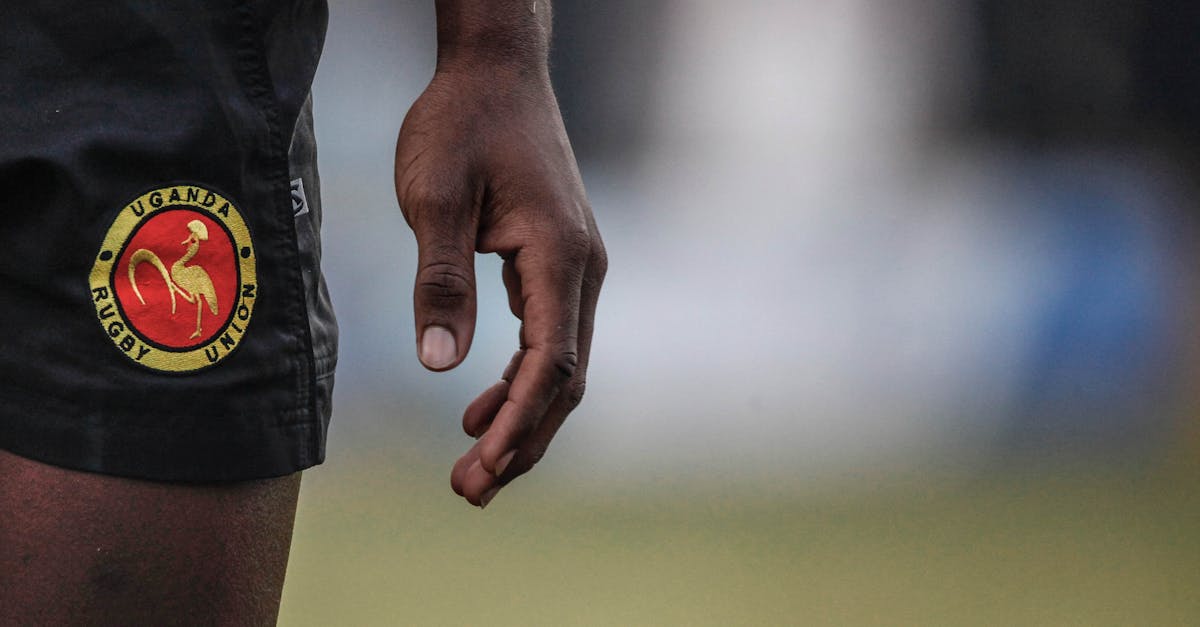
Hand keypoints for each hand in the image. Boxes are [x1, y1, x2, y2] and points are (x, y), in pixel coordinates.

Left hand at [395, 63, 605, 507]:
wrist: (497, 72)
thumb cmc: (462, 123)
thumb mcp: (436, 196)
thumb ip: (441, 281)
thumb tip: (442, 366)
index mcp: (561, 255)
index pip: (552, 363)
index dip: (519, 424)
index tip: (480, 468)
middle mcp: (583, 269)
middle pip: (566, 379)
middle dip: (523, 440)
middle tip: (470, 490)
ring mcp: (575, 268)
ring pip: (561, 365)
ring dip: (522, 420)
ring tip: (475, 468)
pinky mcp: (556, 264)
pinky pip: (548, 339)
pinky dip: (519, 382)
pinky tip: (483, 408)